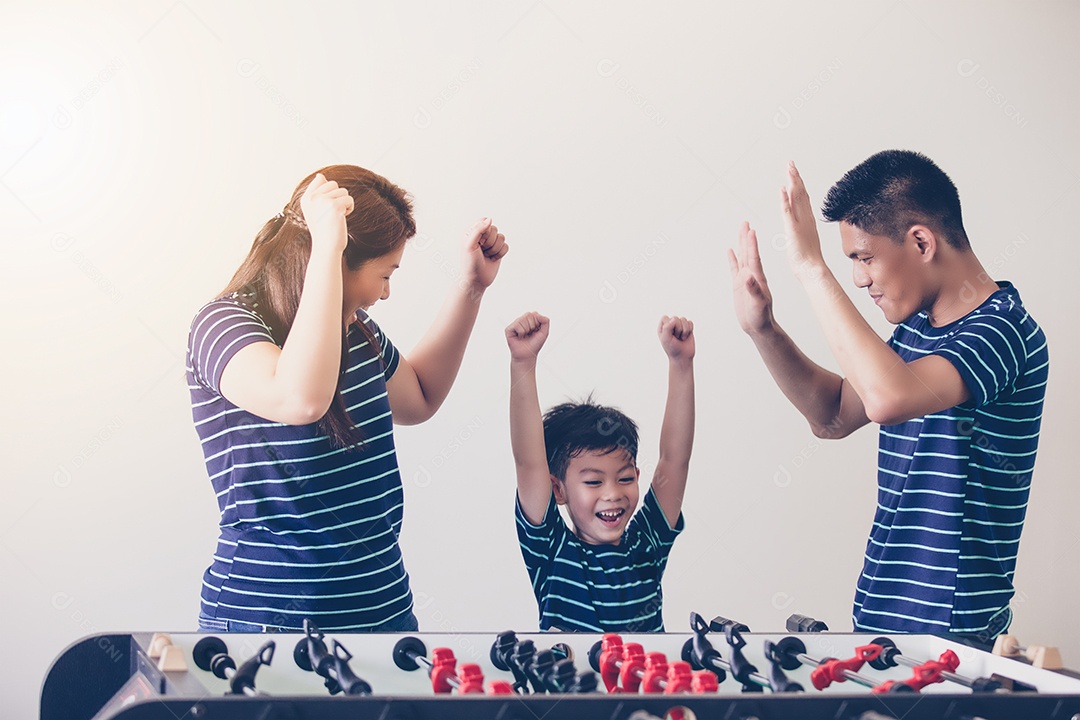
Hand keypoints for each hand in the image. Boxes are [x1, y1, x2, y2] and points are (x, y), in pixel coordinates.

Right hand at [300, 173, 353, 255]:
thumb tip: (321, 176)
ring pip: (343, 191)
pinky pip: (349, 200)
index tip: (326, 207)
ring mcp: (323, 201)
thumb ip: (318, 192)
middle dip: (338, 197)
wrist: (326, 247)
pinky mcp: (335, 206)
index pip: (320, 179)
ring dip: (344, 204)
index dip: (329, 191)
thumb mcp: (315, 209)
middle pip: (334, 184)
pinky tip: (342, 219)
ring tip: (336, 217)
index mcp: (306, 198)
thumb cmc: (324, 230)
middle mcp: (313, 198)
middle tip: (332, 213)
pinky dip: (349, 209)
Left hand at [463, 217, 507, 289]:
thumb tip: (490, 219)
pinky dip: (500, 254)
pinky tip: (492, 259)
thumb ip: (478, 229)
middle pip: (494, 229)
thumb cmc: (469, 263)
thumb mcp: (470, 244)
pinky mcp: (498, 251)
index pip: (484, 221)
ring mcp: (491, 243)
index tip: (478, 242)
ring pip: (501, 237)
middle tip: (481, 250)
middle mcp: (482, 236)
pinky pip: (506, 246)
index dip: (484, 231)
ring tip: (486, 256)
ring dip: (494, 249)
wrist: (476, 280)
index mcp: (472, 231)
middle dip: (489, 242)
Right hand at [505, 312, 548, 360]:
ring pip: (522, 319)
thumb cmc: (535, 344)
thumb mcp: (544, 332)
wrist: (527, 355)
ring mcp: (515, 324)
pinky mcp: (509, 329)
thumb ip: (545, 321)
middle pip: (528, 314)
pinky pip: (517, 325)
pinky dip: (521, 332)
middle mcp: (522, 321)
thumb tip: (536, 313)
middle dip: (532, 326)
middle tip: (530, 334)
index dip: (537, 323)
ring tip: (524, 336)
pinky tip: (519, 337)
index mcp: (530, 320)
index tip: (536, 331)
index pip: (535, 313)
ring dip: (526, 330)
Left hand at [658, 316, 694, 360]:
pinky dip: (689, 330)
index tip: (670, 334)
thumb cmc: (672, 348)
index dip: (669, 325)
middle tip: (676, 338)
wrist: (682, 357)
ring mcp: (680, 326)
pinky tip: (686, 336)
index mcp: (663, 327)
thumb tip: (674, 319)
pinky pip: (690, 322)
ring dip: (684, 330)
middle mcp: (670, 325)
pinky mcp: (687, 328)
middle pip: (675, 318)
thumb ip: (667, 328)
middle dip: (677, 329)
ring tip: (681, 338)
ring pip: (684, 319)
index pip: (665, 318)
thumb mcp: (666, 339)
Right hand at [727, 221, 775, 335]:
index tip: (751, 230)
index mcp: (758, 278)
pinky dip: (732, 259)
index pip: (754, 257)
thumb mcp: (759, 304)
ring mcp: (745, 279)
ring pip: (742, 256)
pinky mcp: (738, 285)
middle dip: (747, 237)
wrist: (759, 326)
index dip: (752, 244)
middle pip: (748, 252)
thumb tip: (748, 277)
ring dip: (741, 243)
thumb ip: (754, 290)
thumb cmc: (762, 317)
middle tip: (745, 222)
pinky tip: (730, 250)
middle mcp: (752, 275)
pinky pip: (734, 268)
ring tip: (741, 229)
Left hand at [781, 161, 824, 275]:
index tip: (795, 172)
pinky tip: (783, 189)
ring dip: (792, 182)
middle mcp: (806, 219)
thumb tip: (799, 225)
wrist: (812, 270)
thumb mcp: (805, 239)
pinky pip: (788, 212)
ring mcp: (800, 223)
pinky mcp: (793, 230)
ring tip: (789, 169)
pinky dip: (785, 200)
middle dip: (796, 178)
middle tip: (791, 164)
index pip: (803, 198)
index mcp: (808, 220)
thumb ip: (802, 229)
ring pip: (796, 198)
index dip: (799, 184)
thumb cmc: (808, 260)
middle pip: (801, 193)